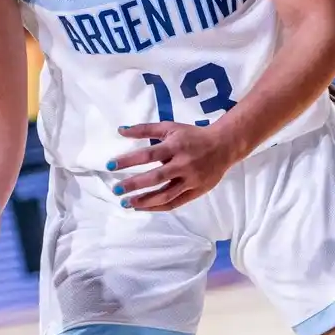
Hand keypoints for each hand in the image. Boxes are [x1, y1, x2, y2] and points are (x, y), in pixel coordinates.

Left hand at [108, 123, 242, 211]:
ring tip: (128, 203)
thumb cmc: (193, 135)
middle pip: (155, 177)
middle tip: (116, 190)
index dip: (128, 161)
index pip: (148, 155)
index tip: (110, 166)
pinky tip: (144, 207)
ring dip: (145, 201)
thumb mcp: (170, 127)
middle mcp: (183, 164)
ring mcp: (190, 180)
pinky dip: (158, 207)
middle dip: (133, 185)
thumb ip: (145, 129)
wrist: (224, 145)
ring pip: (165, 195)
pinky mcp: (196, 191)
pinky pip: (175, 203)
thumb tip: (120, 130)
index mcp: (175, 146)